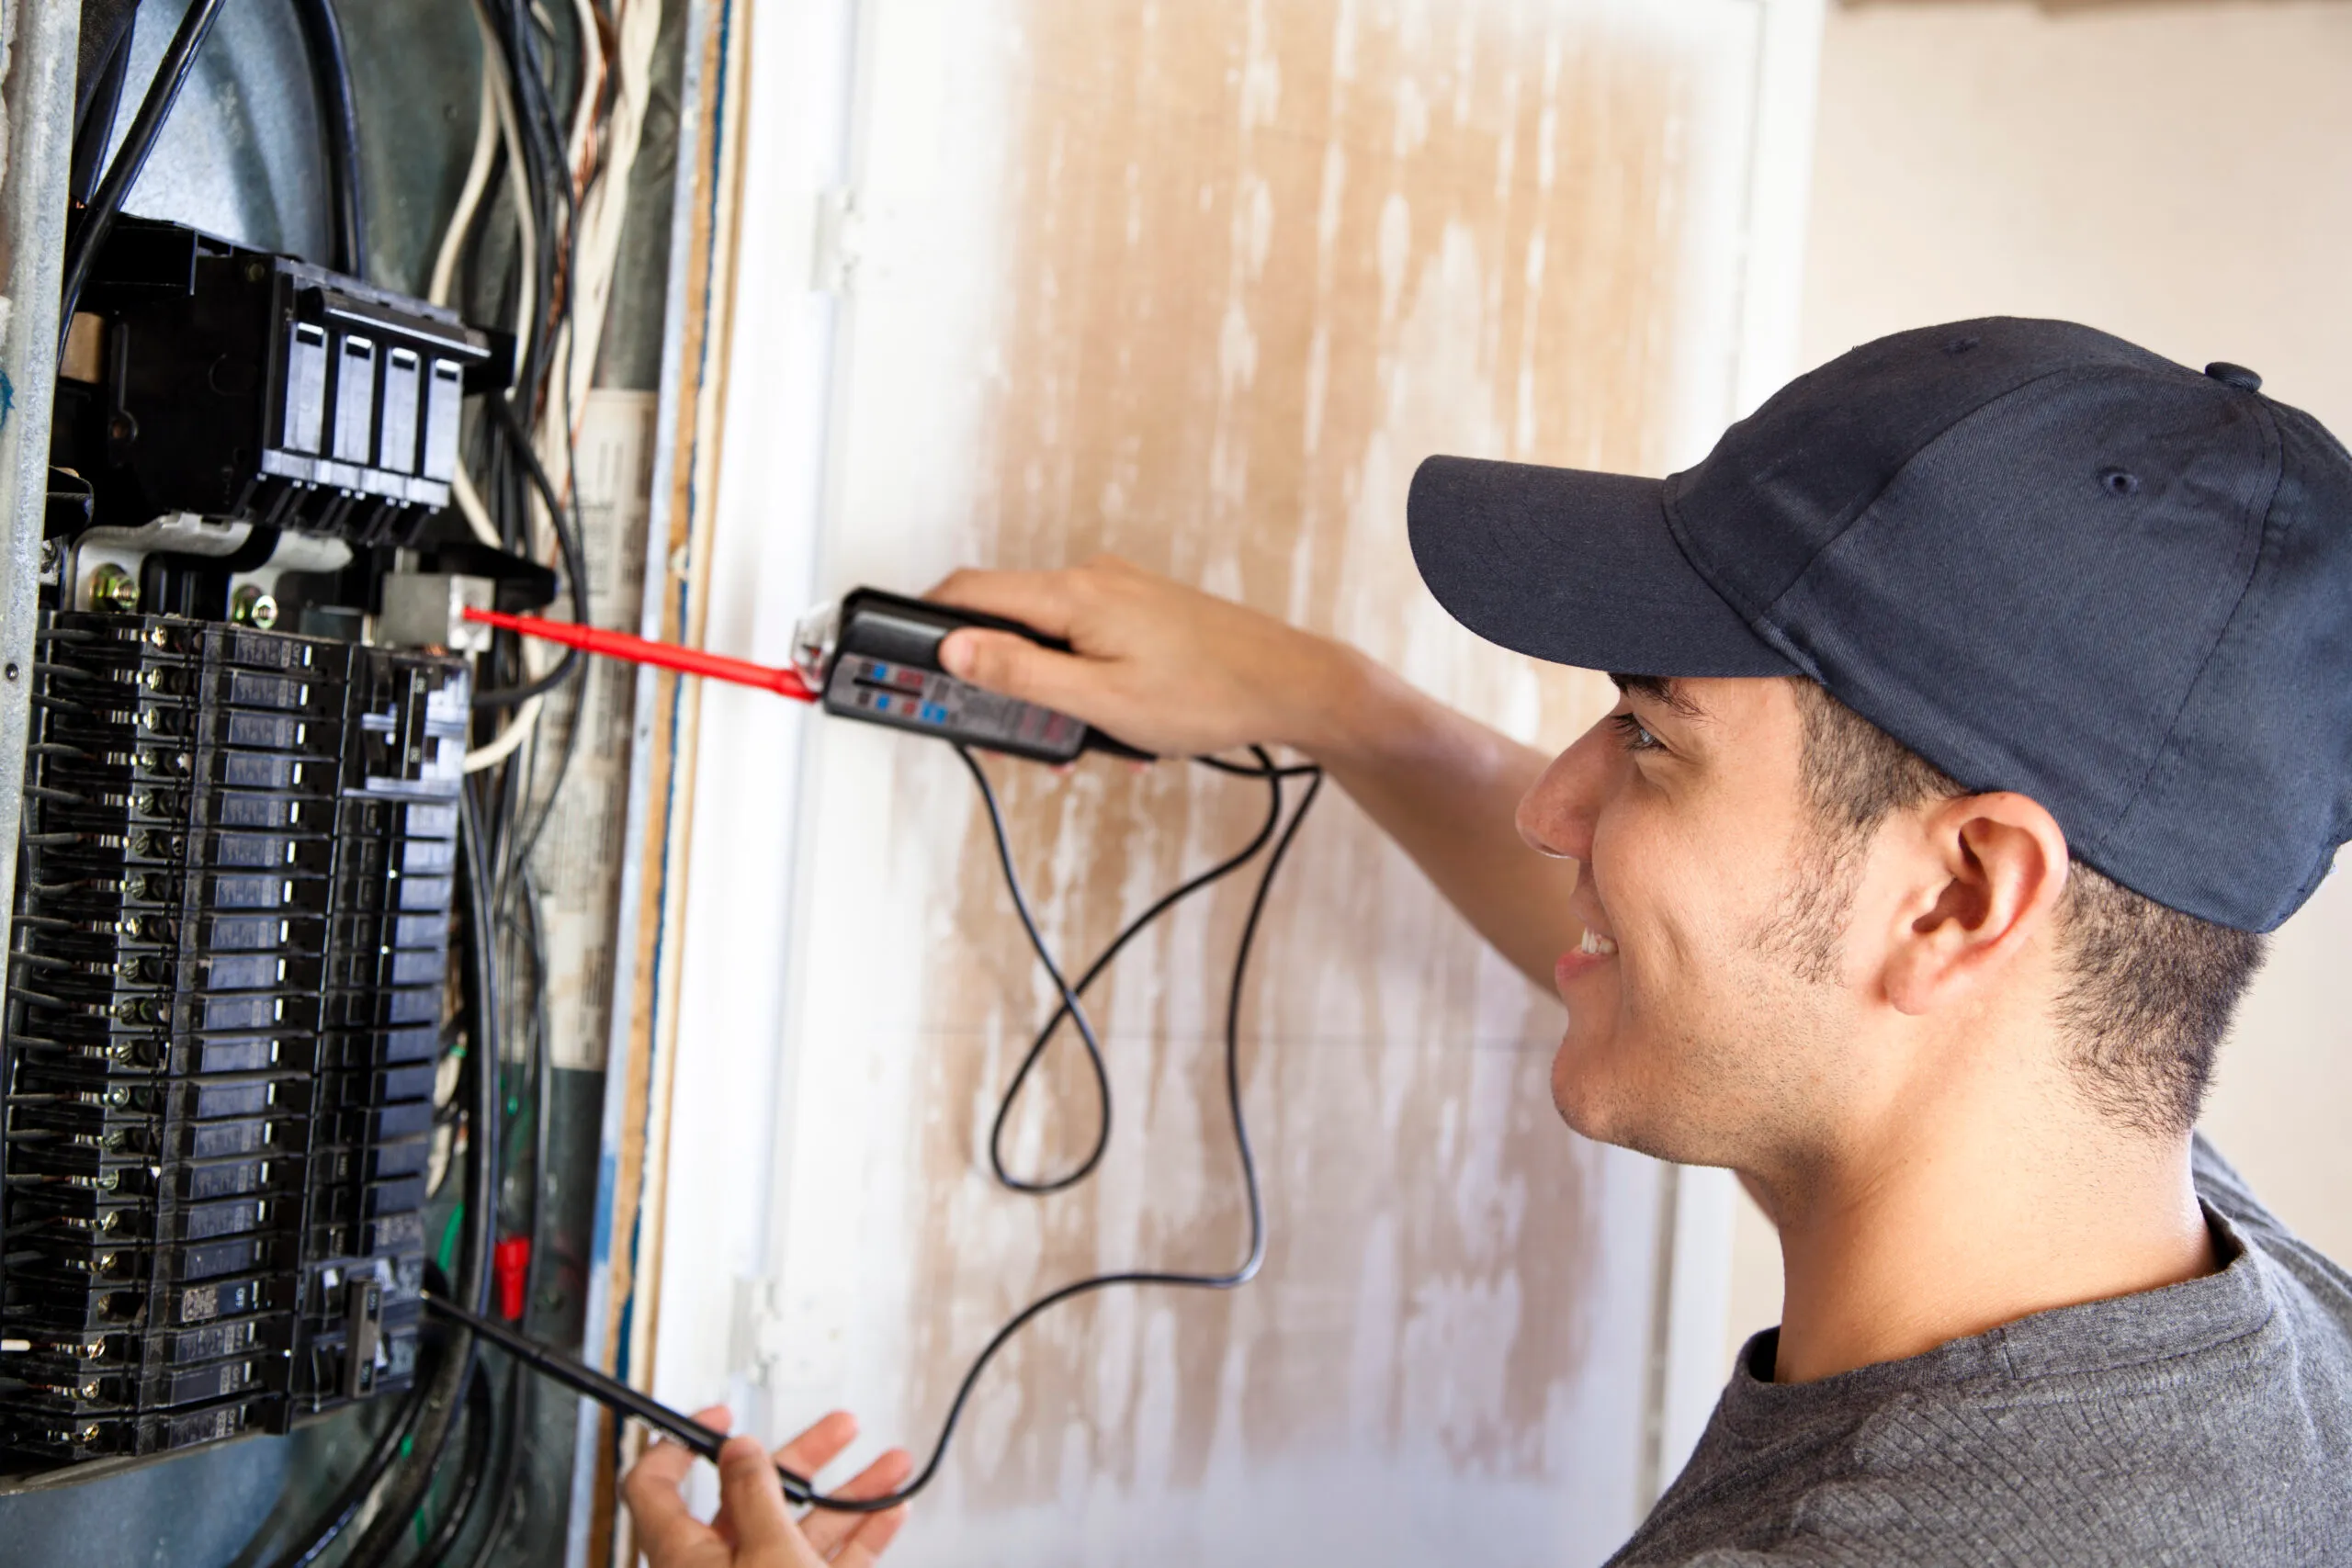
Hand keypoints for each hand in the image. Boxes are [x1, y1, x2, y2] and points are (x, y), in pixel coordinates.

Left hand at [622, 1406, 911, 1567]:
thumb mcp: (767, 1552)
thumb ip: (754, 1492)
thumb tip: (738, 1449)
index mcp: (684, 1556)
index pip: (655, 1487)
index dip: (680, 1444)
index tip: (718, 1416)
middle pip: (749, 1500)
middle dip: (802, 1460)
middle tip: (837, 1430)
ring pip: (799, 1531)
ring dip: (846, 1495)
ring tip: (888, 1465)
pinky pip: (826, 1565)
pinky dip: (858, 1538)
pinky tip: (888, 1514)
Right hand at [929, 556, 1362, 758]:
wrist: (1292, 685)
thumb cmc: (1209, 694)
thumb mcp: (1101, 701)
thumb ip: (1021, 674)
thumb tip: (954, 650)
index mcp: (1073, 596)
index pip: (968, 593)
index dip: (924, 627)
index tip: (898, 663)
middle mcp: (1091, 581)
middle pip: (1002, 618)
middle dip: (987, 678)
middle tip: (992, 734)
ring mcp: (1117, 593)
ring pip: (1044, 637)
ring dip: (1038, 690)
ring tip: (1067, 746)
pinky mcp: (1139, 610)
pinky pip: (1081, 642)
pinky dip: (1073, 682)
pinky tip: (1102, 726)